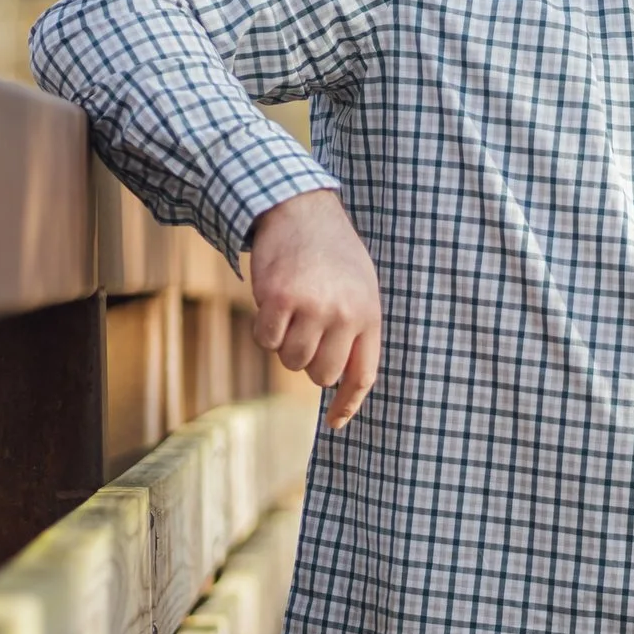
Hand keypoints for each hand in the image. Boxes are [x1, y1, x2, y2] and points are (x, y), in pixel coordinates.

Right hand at [249, 190, 383, 426]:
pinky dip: (264, 328)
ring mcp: (313, 307)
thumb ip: (354, 331)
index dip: (347, 404)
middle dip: (308, 359)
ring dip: (284, 342)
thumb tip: (339, 383)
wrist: (300, 209)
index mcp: (369, 314)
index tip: (334, 423)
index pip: (362, 375)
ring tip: (291, 308)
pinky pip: (265, 341)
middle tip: (304, 327)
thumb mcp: (360, 288)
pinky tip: (272, 302)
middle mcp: (345, 314)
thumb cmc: (331, 254)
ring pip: (291, 360)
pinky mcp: (280, 300)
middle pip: (320, 375)